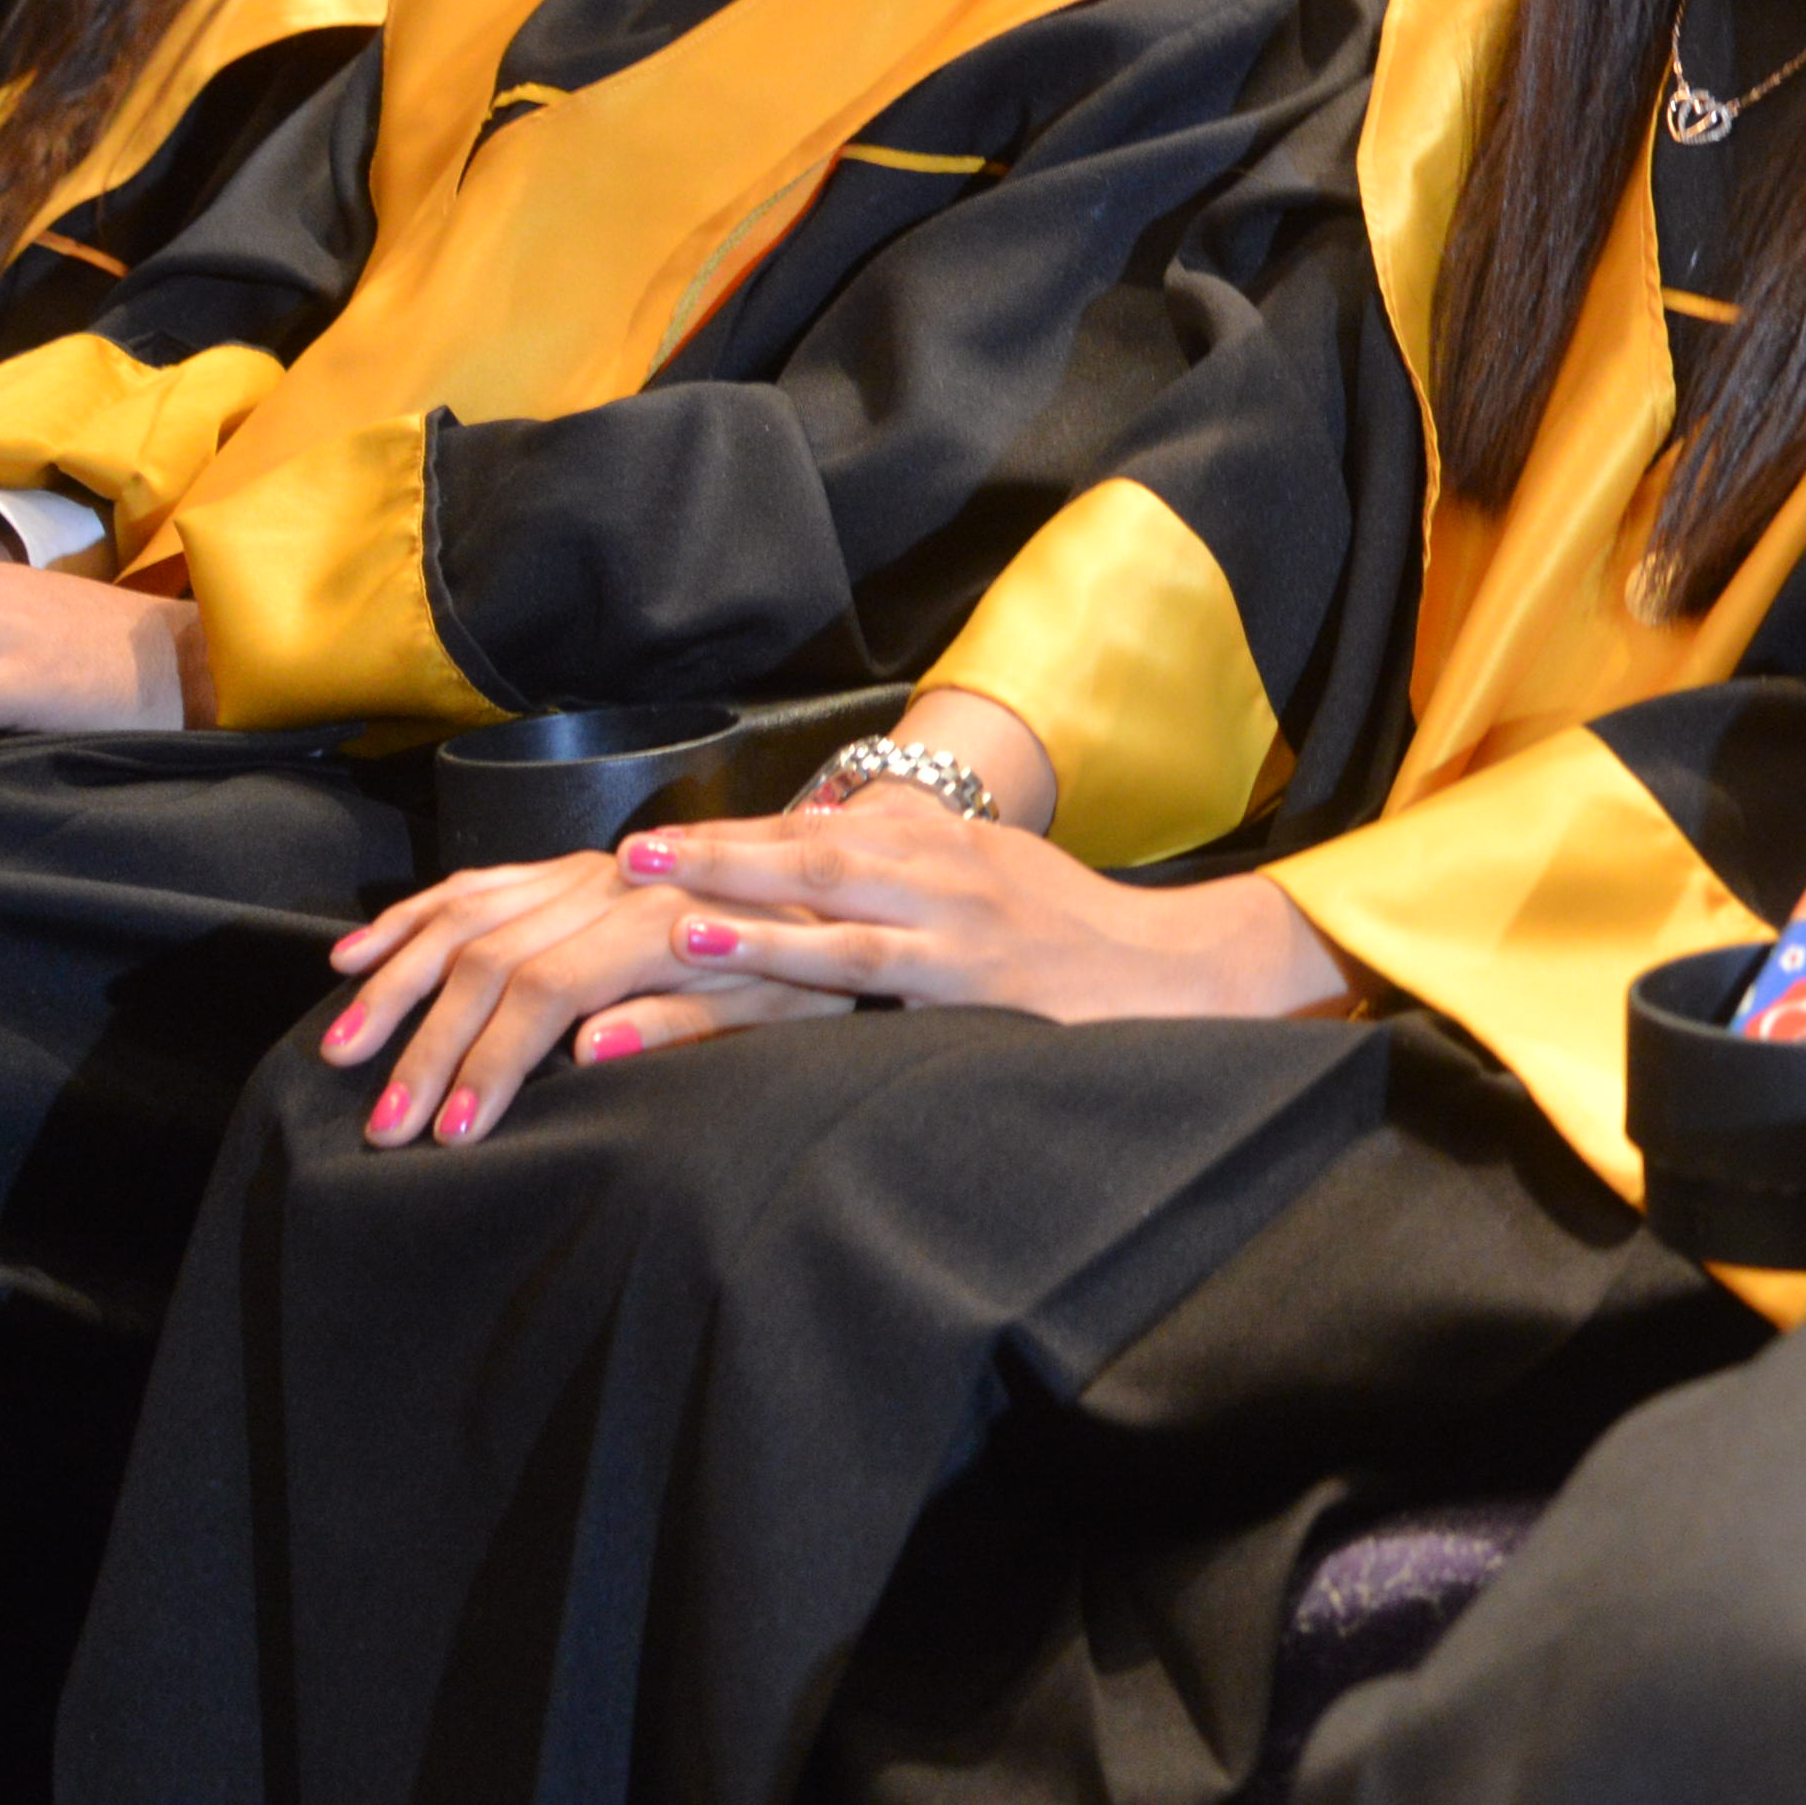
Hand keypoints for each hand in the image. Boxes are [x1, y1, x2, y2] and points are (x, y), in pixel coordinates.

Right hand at [313, 850, 850, 1149]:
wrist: (841, 882)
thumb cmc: (821, 962)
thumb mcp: (786, 1004)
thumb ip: (688, 1022)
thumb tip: (591, 1050)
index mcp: (660, 920)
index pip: (547, 990)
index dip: (493, 1061)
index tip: (452, 1132)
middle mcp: (608, 884)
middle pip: (487, 960)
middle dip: (426, 1047)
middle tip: (384, 1124)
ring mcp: (580, 872)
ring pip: (462, 918)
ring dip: (392, 984)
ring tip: (340, 1049)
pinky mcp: (567, 870)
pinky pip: (473, 885)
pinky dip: (408, 919)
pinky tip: (354, 955)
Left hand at [626, 802, 1348, 1026]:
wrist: (1181, 969)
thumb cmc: (1080, 939)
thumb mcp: (997, 882)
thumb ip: (917, 876)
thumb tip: (839, 863)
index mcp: (939, 842)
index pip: (816, 831)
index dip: (734, 838)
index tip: (654, 847)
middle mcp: (936, 864)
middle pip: (804, 850)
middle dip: (711, 852)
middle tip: (624, 856)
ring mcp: (950, 916)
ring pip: (821, 895)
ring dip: (731, 892)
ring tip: (650, 897)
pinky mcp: (967, 973)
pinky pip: (864, 963)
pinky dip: (790, 953)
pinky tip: (733, 954)